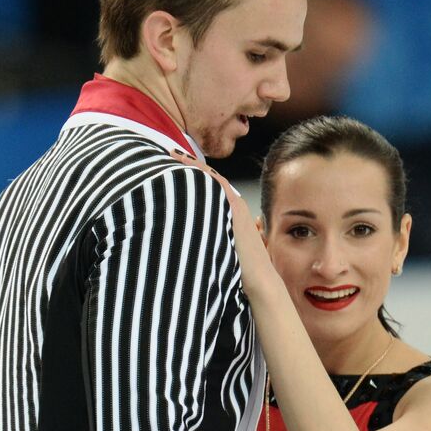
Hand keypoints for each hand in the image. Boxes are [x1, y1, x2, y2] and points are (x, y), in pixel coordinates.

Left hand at [170, 150, 273, 295]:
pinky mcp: (235, 211)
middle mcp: (234, 204)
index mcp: (232, 211)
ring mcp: (235, 206)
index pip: (210, 184)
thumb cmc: (242, 269)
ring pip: (211, 178)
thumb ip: (211, 235)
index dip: (192, 171)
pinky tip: (186, 168)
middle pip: (209, 176)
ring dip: (192, 164)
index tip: (173, 163)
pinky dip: (202, 175)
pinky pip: (216, 186)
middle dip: (189, 163)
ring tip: (173, 154)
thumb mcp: (222, 246)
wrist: (260, 279)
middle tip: (169, 151)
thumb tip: (189, 236)